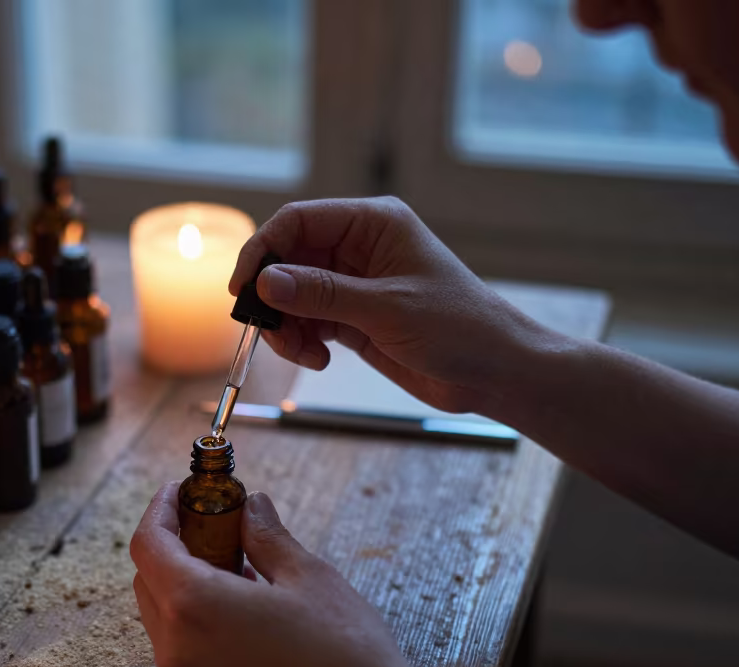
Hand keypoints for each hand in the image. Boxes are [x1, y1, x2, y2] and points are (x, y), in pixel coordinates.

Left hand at [129, 482, 442, 666]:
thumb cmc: (345, 650)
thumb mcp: (308, 576)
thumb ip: (266, 537)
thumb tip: (251, 507)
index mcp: (193, 604)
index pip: (148, 545)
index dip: (159, 511)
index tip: (179, 493)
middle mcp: (176, 648)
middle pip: (148, 581)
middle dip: (172, 547)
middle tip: (215, 525)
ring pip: (162, 619)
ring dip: (183, 586)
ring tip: (237, 569)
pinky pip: (182, 652)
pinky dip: (196, 623)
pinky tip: (242, 614)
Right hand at [231, 198, 571, 415]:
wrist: (495, 372)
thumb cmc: (458, 327)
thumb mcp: (385, 308)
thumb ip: (322, 294)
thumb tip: (266, 282)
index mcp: (373, 224)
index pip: (298, 221)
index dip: (263, 250)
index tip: (243, 289)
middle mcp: (359, 247)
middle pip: (288, 260)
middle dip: (274, 297)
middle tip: (269, 332)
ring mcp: (354, 284)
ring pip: (293, 295)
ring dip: (287, 327)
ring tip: (305, 354)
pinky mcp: (354, 317)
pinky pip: (308, 321)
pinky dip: (302, 341)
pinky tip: (320, 360)